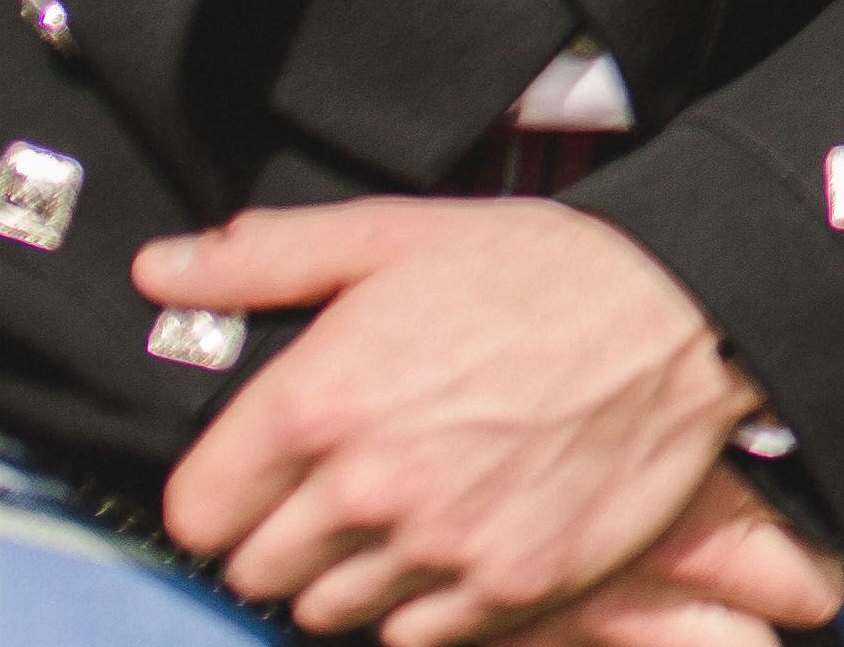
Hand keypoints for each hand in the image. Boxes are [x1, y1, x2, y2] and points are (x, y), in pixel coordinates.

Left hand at [143, 199, 801, 646]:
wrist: (687, 309)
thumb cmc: (538, 267)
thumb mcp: (393, 235)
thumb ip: (263, 258)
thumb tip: (156, 270)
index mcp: (318, 402)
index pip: (196, 514)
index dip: (223, 495)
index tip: (261, 476)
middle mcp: (366, 488)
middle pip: (257, 572)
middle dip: (285, 537)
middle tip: (341, 491)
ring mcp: (439, 547)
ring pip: (330, 612)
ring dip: (351, 576)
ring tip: (403, 516)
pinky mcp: (508, 588)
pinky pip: (415, 635)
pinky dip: (424, 603)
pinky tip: (457, 541)